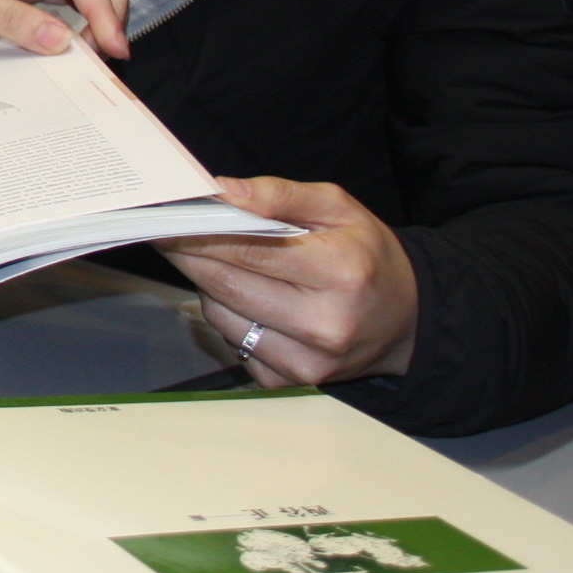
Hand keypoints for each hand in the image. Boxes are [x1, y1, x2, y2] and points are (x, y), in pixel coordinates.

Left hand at [0, 0, 130, 59]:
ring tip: (94, 62)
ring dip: (92, 19)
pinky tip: (67, 53)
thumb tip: (62, 41)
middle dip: (110, 8)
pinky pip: (53, 5)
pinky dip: (68, 26)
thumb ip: (9, 19)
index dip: (104, 8)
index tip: (113, 49)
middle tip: (111, 57)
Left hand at [157, 177, 419, 386]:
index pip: (248, 250)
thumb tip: (223, 191)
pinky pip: (234, 343)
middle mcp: (325, 324)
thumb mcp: (337, 208)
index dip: (200, 233)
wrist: (404, 319)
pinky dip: (229, 317)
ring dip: (209, 285)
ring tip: (223, 262)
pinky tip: (249, 299)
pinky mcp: (291, 381)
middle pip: (227, 285)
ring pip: (222, 315)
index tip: (168, 219)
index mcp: (340, 272)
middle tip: (170, 233)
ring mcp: (307, 361)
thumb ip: (280, 194)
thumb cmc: (367, 256)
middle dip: (190, 255)